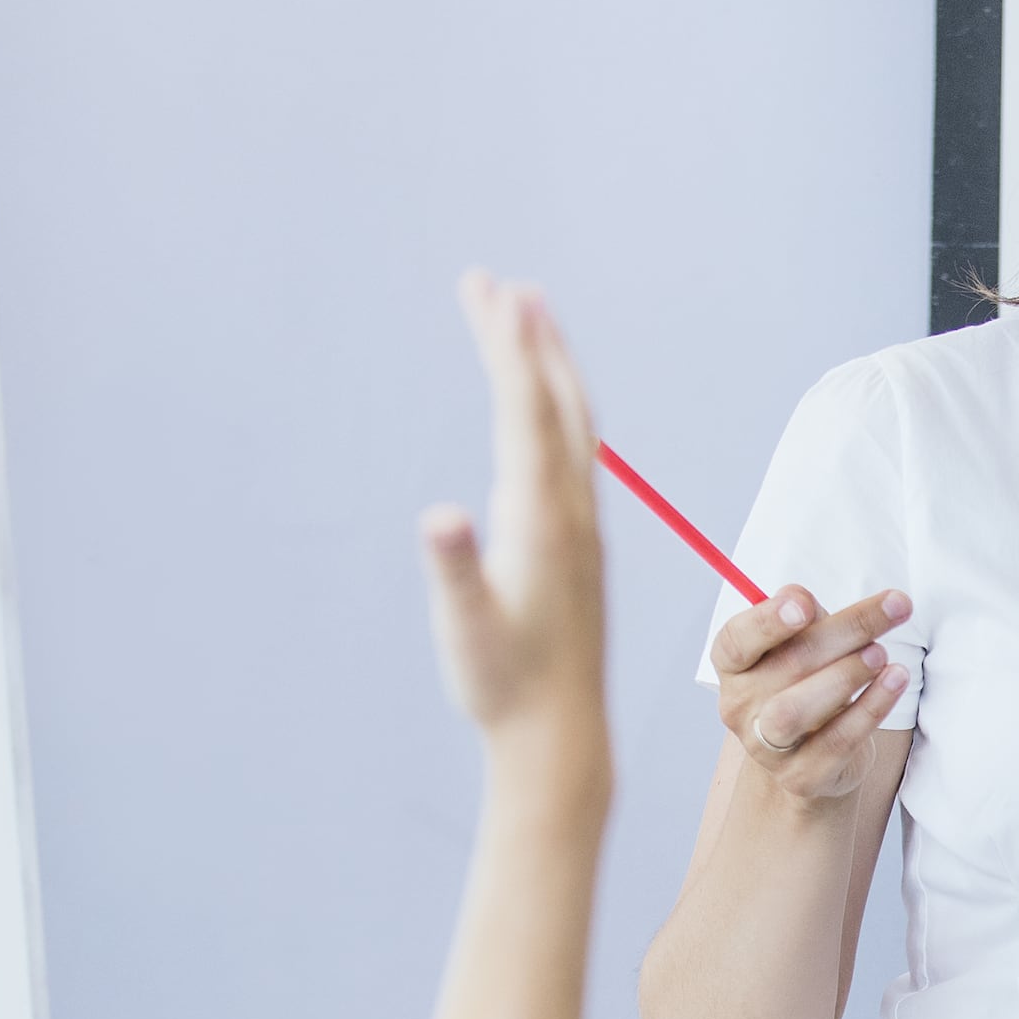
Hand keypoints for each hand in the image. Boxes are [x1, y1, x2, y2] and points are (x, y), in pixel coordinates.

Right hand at [422, 271, 609, 755]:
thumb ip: (452, 571)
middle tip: (493, 281)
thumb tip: (438, 517)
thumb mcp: (465, 630)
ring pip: (570, 426)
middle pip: (553, 403)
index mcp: (542, 518)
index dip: (509, 349)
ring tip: (524, 317)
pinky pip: (572, 456)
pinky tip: (545, 409)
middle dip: (524, 338)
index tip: (497, 290)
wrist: (559, 737)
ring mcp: (580, 527)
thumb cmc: (502, 688)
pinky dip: (556, 411)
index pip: (526, 412)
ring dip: (547, 366)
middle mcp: (570, 512)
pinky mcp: (578, 546)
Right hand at [710, 583, 907, 811]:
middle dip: (845, 631)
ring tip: (882, 653)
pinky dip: (870, 708)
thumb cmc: (809, 683)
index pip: (736, 640)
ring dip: (845, 676)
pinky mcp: (803, 775)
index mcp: (735, 665)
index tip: (804, 604)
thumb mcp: (805, 643)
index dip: (766, 621)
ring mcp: (766, 747)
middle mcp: (739, 706)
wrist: (812, 757)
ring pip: (795, 711)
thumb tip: (800, 597)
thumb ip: (805, 617)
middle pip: (786, 665)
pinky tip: (894, 681)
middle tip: (893, 608)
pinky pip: (837, 741)